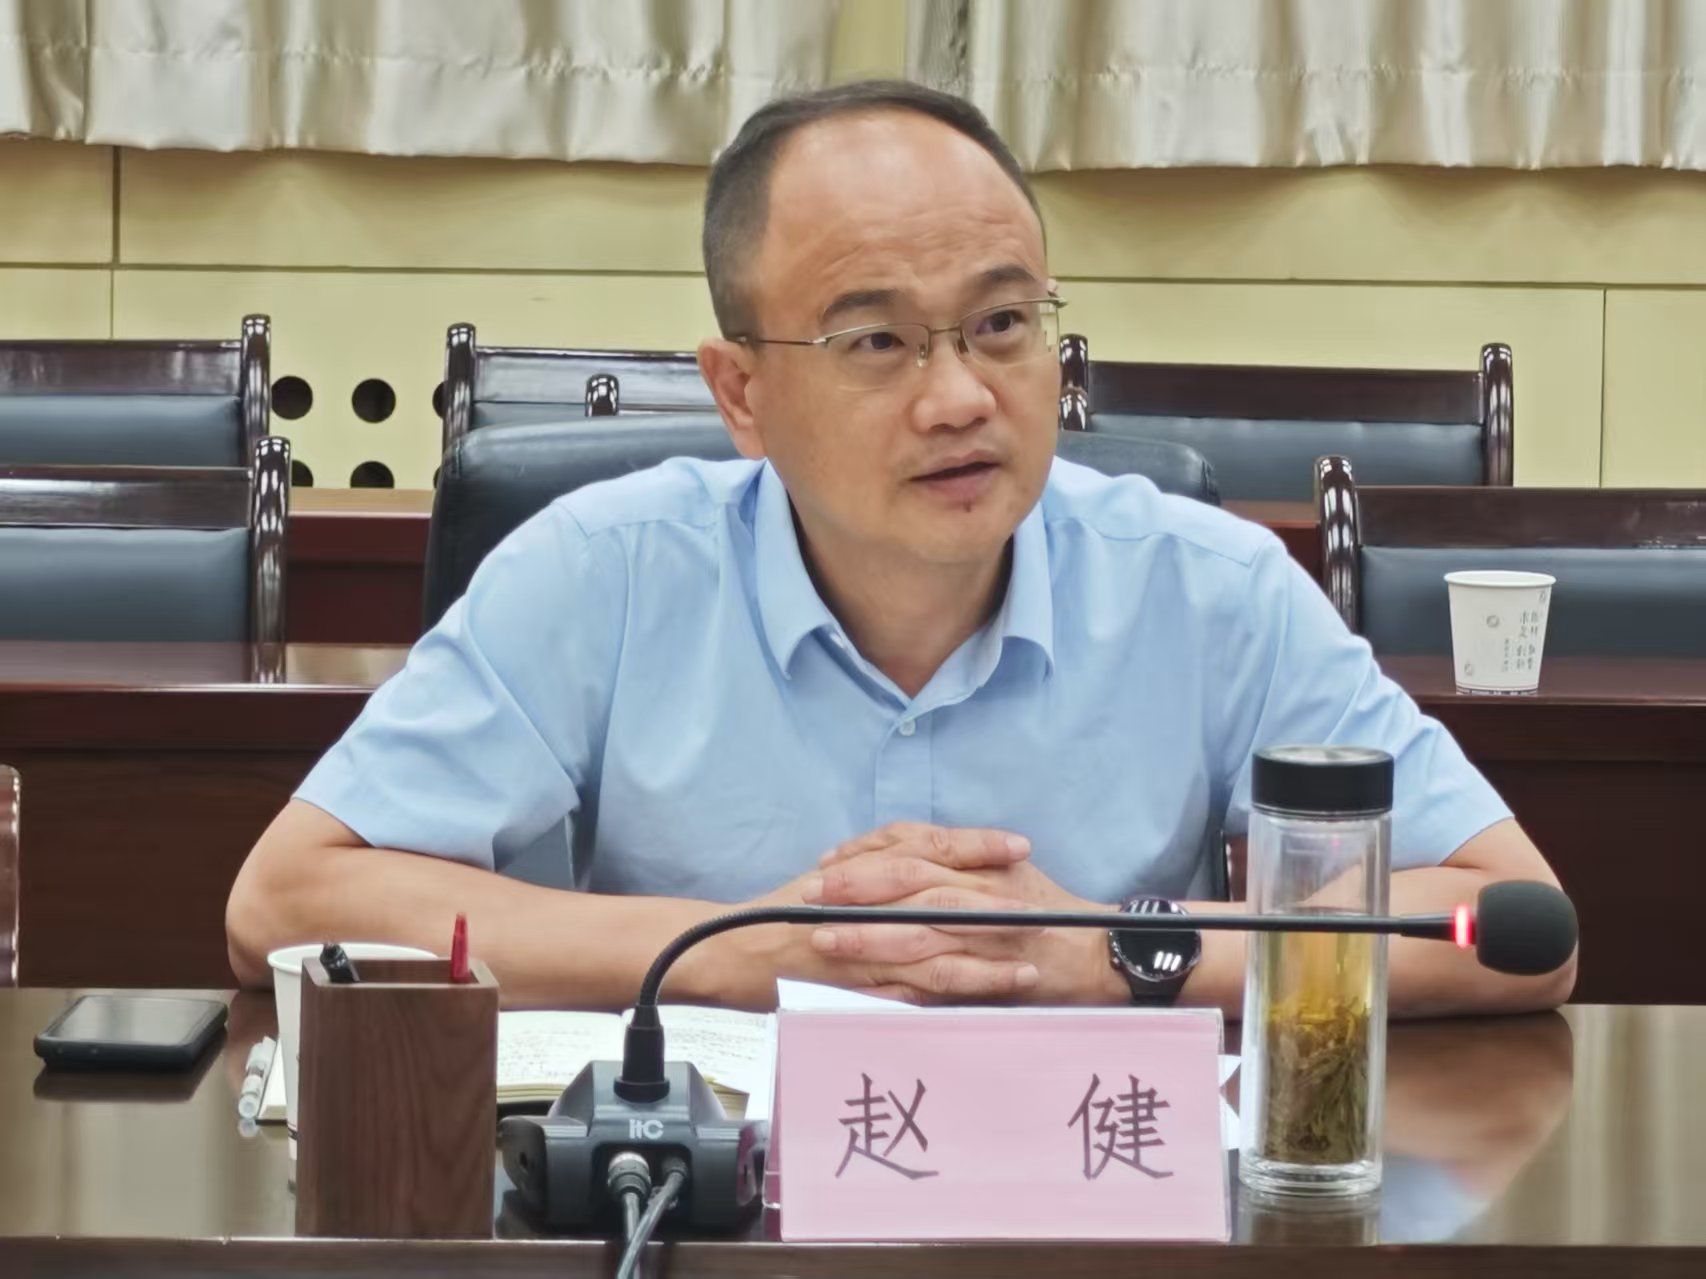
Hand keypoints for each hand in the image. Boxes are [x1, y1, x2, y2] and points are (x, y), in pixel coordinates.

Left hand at [802, 822, 1122, 1004]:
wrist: (1100, 952)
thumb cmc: (1055, 913)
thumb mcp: (1008, 873)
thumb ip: (961, 866)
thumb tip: (906, 860)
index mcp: (979, 863)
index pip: (913, 846)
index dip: (866, 852)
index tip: (827, 861)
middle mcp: (979, 889)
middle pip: (905, 879)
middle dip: (852, 887)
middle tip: (808, 894)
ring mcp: (983, 932)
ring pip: (914, 927)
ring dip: (864, 933)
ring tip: (821, 939)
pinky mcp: (989, 971)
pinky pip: (939, 974)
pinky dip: (901, 977)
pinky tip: (866, 983)